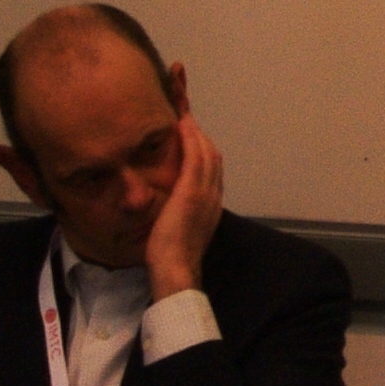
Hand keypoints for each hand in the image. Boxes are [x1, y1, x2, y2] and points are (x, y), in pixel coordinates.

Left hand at [145, 110, 224, 300]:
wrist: (175, 269)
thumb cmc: (172, 257)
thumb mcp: (182, 231)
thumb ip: (182, 215)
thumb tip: (170, 208)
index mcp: (212, 205)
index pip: (212, 170)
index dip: (204, 150)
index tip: (192, 138)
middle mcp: (214, 195)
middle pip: (213, 155)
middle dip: (202, 136)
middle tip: (188, 119)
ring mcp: (205, 192)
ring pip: (207, 152)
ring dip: (197, 132)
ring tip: (185, 117)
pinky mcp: (192, 191)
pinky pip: (196, 156)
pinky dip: (192, 137)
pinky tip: (183, 125)